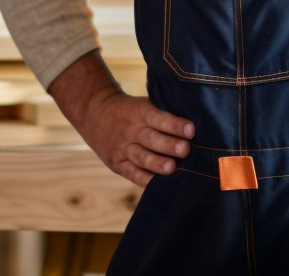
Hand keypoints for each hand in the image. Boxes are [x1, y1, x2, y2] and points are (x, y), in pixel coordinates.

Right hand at [48, 51, 193, 187]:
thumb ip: (163, 114)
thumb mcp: (143, 104)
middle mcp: (130, 130)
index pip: (159, 118)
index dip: (175, 125)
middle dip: (169, 145)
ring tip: (171, 169)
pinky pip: (131, 173)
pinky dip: (143, 179)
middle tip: (185, 150)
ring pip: (141, 157)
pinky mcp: (116, 163)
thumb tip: (193, 129)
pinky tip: (156, 184)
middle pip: (151, 139)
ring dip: (157, 164)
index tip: (191, 130)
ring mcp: (121, 148)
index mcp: (140, 112)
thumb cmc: (131, 110)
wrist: (95, 113)